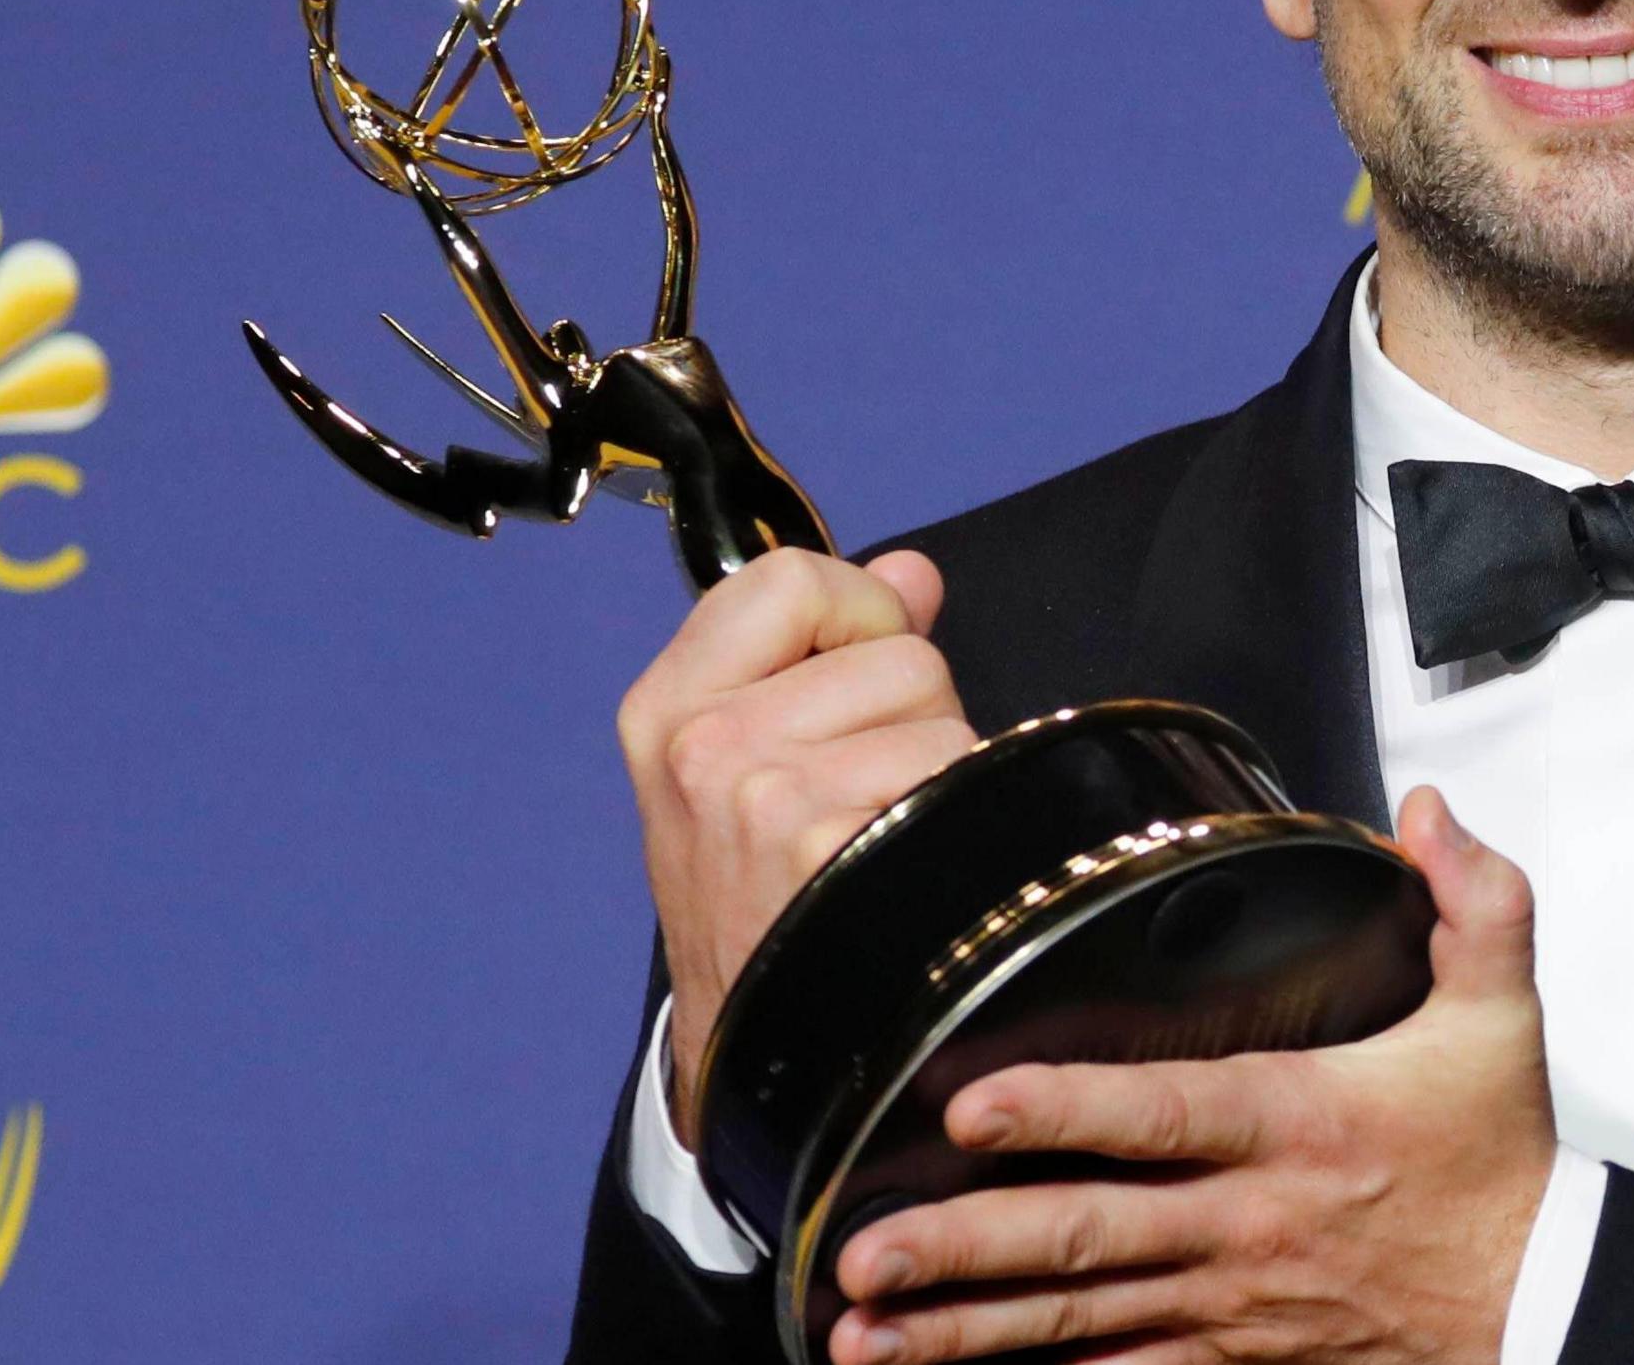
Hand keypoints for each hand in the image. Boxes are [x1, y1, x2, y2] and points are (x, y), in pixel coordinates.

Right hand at [618, 546, 976, 1140]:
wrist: (755, 1061)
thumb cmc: (764, 907)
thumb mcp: (750, 768)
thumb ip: (827, 652)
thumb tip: (911, 573)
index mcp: (668, 708)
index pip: (792, 579)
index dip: (857, 614)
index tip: (853, 680)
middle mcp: (703, 746)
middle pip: (897, 651)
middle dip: (912, 715)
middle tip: (866, 802)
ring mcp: (763, 798)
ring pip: (940, 713)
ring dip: (944, 775)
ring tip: (889, 846)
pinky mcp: (831, 847)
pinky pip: (960, 779)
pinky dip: (965, 824)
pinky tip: (914, 877)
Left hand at [827, 787, 1556, 1364]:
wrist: (1540, 1304)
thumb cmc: (1499, 1158)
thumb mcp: (1503, 1016)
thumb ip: (1474, 900)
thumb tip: (1421, 810)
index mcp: (1298, 1123)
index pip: (1164, 1115)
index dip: (1063, 1112)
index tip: (967, 1108)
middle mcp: (1245, 1221)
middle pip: (1089, 1235)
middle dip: (967, 1248)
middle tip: (863, 1252)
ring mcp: (1228, 1302)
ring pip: (1078, 1317)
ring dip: (965, 1328)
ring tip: (861, 1330)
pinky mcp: (1229, 1356)